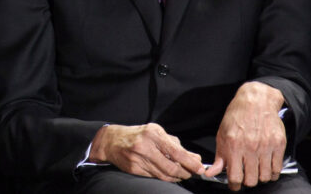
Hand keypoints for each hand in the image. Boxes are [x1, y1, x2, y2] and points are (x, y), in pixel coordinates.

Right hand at [89, 123, 203, 181]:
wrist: (111, 141)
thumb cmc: (137, 135)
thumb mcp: (156, 133)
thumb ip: (175, 144)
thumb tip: (194, 157)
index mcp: (152, 134)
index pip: (176, 152)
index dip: (190, 162)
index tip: (199, 168)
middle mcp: (144, 146)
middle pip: (171, 167)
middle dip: (185, 173)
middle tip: (191, 173)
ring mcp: (138, 159)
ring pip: (164, 175)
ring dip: (176, 177)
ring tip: (181, 174)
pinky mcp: (133, 169)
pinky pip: (154, 177)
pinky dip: (164, 177)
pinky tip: (167, 174)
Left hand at [204, 81, 286, 190]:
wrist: (256, 101)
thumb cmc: (236, 116)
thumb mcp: (222, 134)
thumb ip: (219, 156)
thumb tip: (211, 173)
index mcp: (233, 145)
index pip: (235, 177)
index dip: (234, 185)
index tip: (234, 185)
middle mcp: (250, 147)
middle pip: (251, 180)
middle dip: (247, 181)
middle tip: (245, 176)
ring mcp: (266, 146)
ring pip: (265, 177)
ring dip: (260, 177)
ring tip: (255, 170)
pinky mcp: (278, 145)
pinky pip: (277, 169)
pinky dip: (272, 172)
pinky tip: (266, 166)